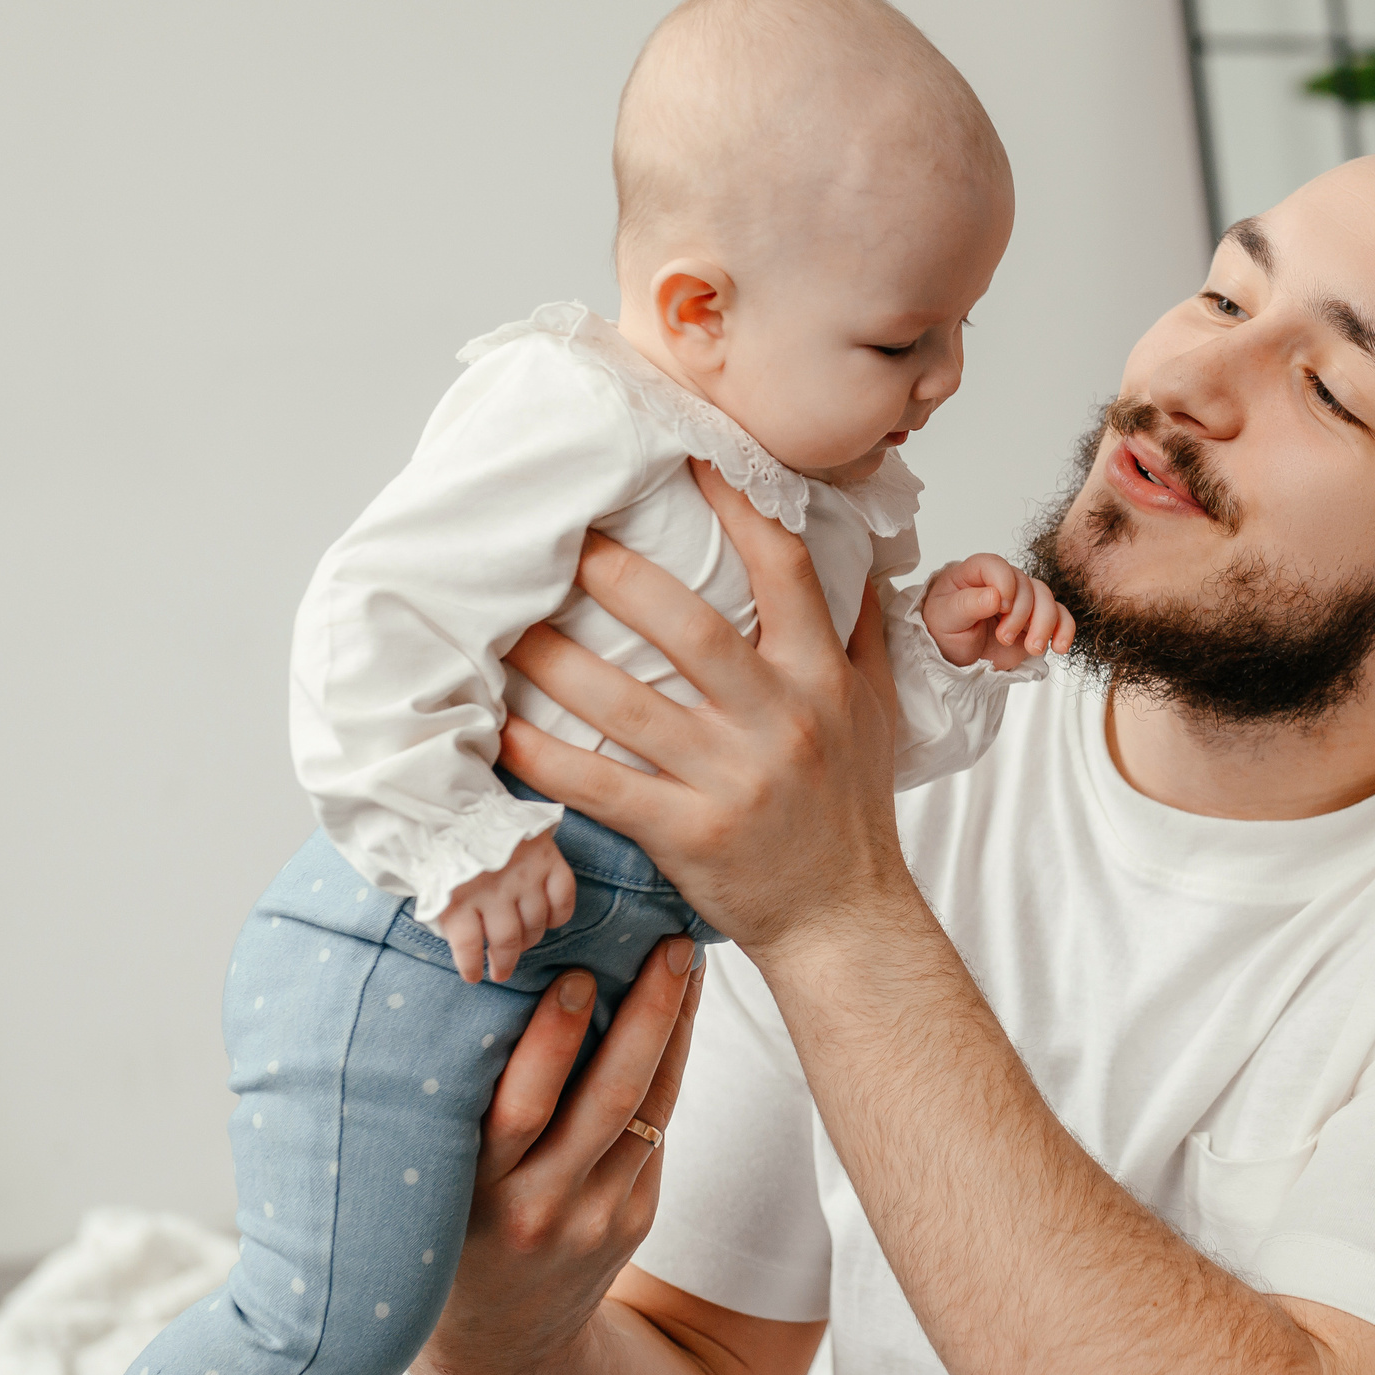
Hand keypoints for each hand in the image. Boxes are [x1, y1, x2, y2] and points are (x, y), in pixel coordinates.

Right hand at [415, 938, 702, 1374]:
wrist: (501, 1353)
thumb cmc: (446, 1235)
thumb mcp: (429, 1185)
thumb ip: (457, 1113)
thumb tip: (499, 989)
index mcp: (473, 1195)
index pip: (518, 1110)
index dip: (550, 1043)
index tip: (573, 975)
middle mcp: (539, 1207)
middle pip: (607, 1100)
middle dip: (646, 1017)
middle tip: (669, 946)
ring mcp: (596, 1217)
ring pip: (650, 1108)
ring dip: (674, 1029)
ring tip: (686, 960)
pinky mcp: (635, 1220)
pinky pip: (658, 1128)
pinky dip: (669, 1065)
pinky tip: (677, 1011)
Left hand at [435, 832, 576, 983]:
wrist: (464, 806)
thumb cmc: (444, 850)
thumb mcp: (432, 883)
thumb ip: (447, 914)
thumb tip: (464, 946)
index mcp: (458, 897)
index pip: (469, 947)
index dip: (472, 967)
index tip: (475, 976)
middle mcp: (493, 890)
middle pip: (507, 940)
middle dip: (505, 962)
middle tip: (502, 971)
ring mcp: (524, 875)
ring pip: (536, 923)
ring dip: (531, 939)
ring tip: (523, 943)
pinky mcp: (548, 860)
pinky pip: (563, 898)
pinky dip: (560, 915)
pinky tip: (550, 920)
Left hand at [498, 459, 915, 959]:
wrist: (845, 919)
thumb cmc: (852, 811)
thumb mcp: (875, 712)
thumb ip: (858, 632)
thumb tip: (853, 555)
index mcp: (822, 680)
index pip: (786, 573)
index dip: (740, 508)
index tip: (695, 455)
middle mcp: (780, 721)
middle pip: (690, 628)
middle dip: (619, 576)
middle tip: (563, 537)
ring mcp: (732, 779)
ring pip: (626, 704)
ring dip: (556, 660)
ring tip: (506, 624)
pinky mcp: (687, 832)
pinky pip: (599, 785)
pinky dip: (543, 756)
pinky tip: (499, 729)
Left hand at [921, 552, 1074, 670]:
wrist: (955, 657)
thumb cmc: (944, 631)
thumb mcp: (946, 619)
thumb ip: (967, 605)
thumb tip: (994, 596)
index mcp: (975, 573)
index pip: (995, 565)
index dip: (1004, 582)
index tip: (1000, 607)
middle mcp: (1002, 582)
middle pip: (1025, 586)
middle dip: (1020, 615)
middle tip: (1004, 638)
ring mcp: (1022, 600)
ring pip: (1046, 599)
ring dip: (1044, 624)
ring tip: (1033, 648)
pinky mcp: (1036, 620)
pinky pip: (1060, 616)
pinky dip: (1064, 629)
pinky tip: (1059, 646)